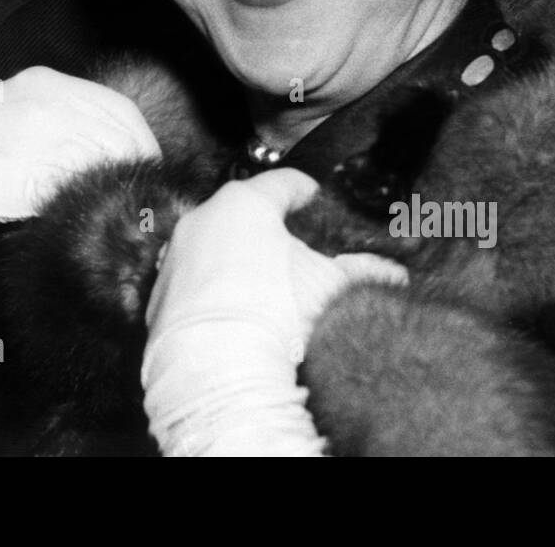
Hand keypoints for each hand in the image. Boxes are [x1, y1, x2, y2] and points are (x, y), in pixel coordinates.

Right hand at [0, 66, 160, 388]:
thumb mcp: (22, 112)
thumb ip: (68, 120)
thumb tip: (117, 150)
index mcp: (48, 83)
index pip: (119, 110)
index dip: (141, 142)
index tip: (146, 168)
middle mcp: (45, 102)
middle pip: (116, 138)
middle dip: (132, 168)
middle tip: (137, 194)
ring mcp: (32, 138)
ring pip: (96, 163)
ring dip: (111, 188)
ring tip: (114, 206)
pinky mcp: (19, 175)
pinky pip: (67, 190)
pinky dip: (81, 201)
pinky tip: (81, 211)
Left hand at [142, 167, 406, 455]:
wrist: (216, 370)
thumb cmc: (275, 316)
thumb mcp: (329, 287)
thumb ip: (363, 271)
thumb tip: (395, 272)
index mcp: (245, 202)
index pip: (284, 183)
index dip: (308, 193)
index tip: (318, 202)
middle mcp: (203, 218)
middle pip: (244, 211)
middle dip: (269, 227)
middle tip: (296, 249)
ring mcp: (176, 253)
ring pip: (213, 243)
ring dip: (236, 256)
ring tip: (264, 284)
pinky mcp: (159, 290)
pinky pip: (191, 277)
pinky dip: (211, 286)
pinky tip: (233, 309)